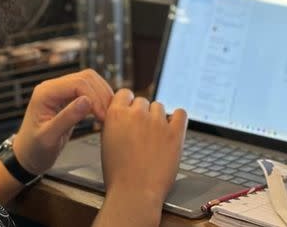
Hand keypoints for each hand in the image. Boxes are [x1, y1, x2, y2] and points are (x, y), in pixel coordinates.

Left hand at [13, 69, 112, 175]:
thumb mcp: (49, 138)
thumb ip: (67, 118)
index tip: (103, 117)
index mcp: (45, 93)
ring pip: (89, 82)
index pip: (78, 83)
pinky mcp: (67, 98)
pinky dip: (98, 100)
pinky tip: (102, 114)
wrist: (27, 156)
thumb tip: (87, 101)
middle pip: (86, 77)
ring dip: (102, 96)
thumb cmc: (34, 149)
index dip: (95, 97)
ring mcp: (60, 91)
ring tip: (107, 115)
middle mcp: (53, 87)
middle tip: (108, 116)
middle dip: (101, 95)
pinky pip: (88, 91)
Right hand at [100, 89, 186, 209]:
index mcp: (116, 114)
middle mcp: (137, 114)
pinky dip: (177, 117)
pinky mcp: (175, 133)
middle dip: (142, 113)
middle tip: (142, 131)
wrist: (134, 193)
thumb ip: (115, 122)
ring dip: (157, 117)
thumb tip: (123, 114)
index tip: (130, 113)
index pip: (125, 93)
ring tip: (155, 135)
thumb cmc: (118, 173)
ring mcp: (157, 122)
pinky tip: (173, 126)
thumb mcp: (106, 141)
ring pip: (159, 106)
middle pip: (143, 101)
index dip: (127, 103)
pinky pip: (180, 113)